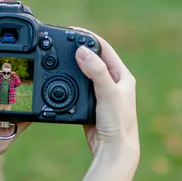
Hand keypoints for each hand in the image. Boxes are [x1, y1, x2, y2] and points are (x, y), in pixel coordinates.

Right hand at [72, 27, 139, 180]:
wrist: (113, 150)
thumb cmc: (118, 123)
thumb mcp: (107, 93)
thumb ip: (96, 71)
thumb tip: (82, 51)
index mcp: (122, 76)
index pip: (104, 48)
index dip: (88, 37)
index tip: (72, 30)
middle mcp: (114, 82)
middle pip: (93, 58)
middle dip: (78, 48)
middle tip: (62, 41)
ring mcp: (102, 93)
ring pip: (84, 72)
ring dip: (73, 64)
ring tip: (59, 55)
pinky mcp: (91, 104)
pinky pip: (77, 87)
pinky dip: (68, 80)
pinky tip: (60, 79)